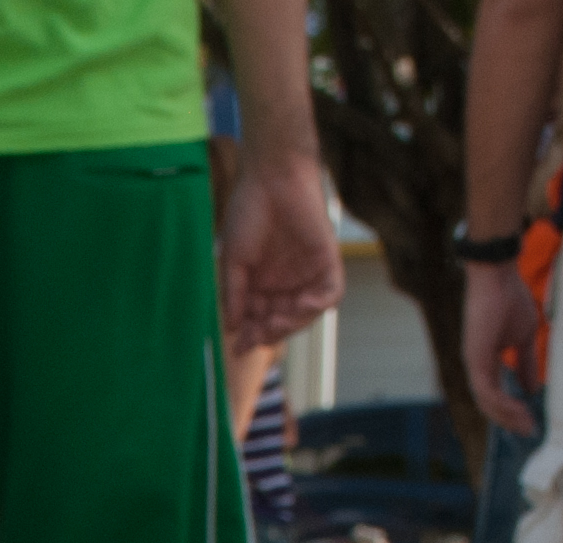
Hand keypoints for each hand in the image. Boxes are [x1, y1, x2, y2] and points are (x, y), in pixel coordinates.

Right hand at [218, 149, 343, 350]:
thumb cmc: (248, 212)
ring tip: (276, 321)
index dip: (253, 335)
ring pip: (307, 313)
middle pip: (284, 321)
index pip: (261, 320)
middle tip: (257, 334)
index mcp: (263, 284)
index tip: (240, 345)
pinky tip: (301, 304)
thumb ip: (234, 296)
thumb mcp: (233, 261)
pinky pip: (330, 293)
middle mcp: (287, 283)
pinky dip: (318, 304)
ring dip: (293, 323)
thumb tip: (232, 330)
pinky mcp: (327, 260)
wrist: (271, 176)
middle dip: (271, 332)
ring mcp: (308, 273)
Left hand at [462, 260, 541, 434]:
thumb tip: (531, 388)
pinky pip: (487, 391)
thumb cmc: (509, 300)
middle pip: (489, 404)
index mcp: (485, 362)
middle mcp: (476, 366)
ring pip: (487, 402)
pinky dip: (503, 404)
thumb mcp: (523, 338)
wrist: (498, 277)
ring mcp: (473, 364)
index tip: (530, 422)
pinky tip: (519, 410)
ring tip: (527, 425)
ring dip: (508, 416)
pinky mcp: (475, 359)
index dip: (512, 410)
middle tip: (529, 431)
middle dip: (510, 420)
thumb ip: (526, 363)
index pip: (495, 395)